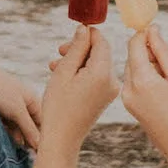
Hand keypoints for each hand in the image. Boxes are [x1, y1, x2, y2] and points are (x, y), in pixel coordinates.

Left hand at [0, 60, 42, 149]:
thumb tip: (40, 144)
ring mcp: (12, 103)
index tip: (39, 151)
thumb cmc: (1, 92)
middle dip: (29, 137)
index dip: (41, 136)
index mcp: (33, 99)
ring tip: (18, 146)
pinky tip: (8, 136)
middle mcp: (24, 101)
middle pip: (30, 124)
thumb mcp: (17, 112)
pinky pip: (8, 121)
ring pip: (18, 124)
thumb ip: (29, 129)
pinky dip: (8, 129)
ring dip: (18, 135)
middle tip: (28, 152)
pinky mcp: (0, 106)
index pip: (42, 122)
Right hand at [40, 25, 116, 151]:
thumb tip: (85, 29)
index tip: (70, 35)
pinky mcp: (106, 97)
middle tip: (60, 51)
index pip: (101, 42)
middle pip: (99, 52)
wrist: (62, 138)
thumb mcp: (63, 71)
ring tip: (56, 66)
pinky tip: (64, 76)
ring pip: (96, 64)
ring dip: (78, 61)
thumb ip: (77, 47)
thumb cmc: (58, 105)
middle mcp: (112, 81)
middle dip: (80, 48)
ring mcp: (110, 91)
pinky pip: (96, 76)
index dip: (87, 34)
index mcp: (103, 73)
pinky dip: (82, 72)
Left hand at [120, 26, 167, 167]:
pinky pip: (136, 83)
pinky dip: (149, 78)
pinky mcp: (131, 107)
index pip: (134, 44)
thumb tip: (152, 30)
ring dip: (152, 66)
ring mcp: (127, 100)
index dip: (146, 34)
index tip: (160, 32)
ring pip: (135, 69)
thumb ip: (163, 52)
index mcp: (141, 80)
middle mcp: (128, 89)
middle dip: (153, 53)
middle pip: (134, 56)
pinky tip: (167, 88)